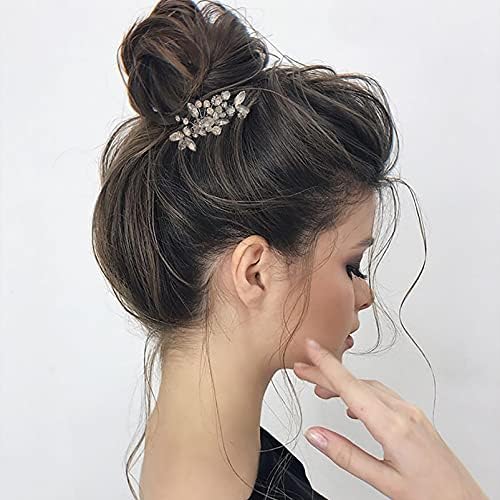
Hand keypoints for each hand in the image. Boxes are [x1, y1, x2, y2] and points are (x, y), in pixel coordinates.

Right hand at [293, 338, 488, 499]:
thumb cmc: (431, 494)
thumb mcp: (382, 481)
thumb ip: (345, 455)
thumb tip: (316, 435)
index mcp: (393, 426)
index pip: (352, 387)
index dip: (328, 365)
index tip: (311, 348)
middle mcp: (403, 412)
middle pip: (357, 383)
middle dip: (327, 372)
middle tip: (302, 368)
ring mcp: (410, 411)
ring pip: (369, 386)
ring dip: (343, 382)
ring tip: (320, 386)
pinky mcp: (414, 415)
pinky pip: (381, 394)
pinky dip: (360, 391)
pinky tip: (351, 401)